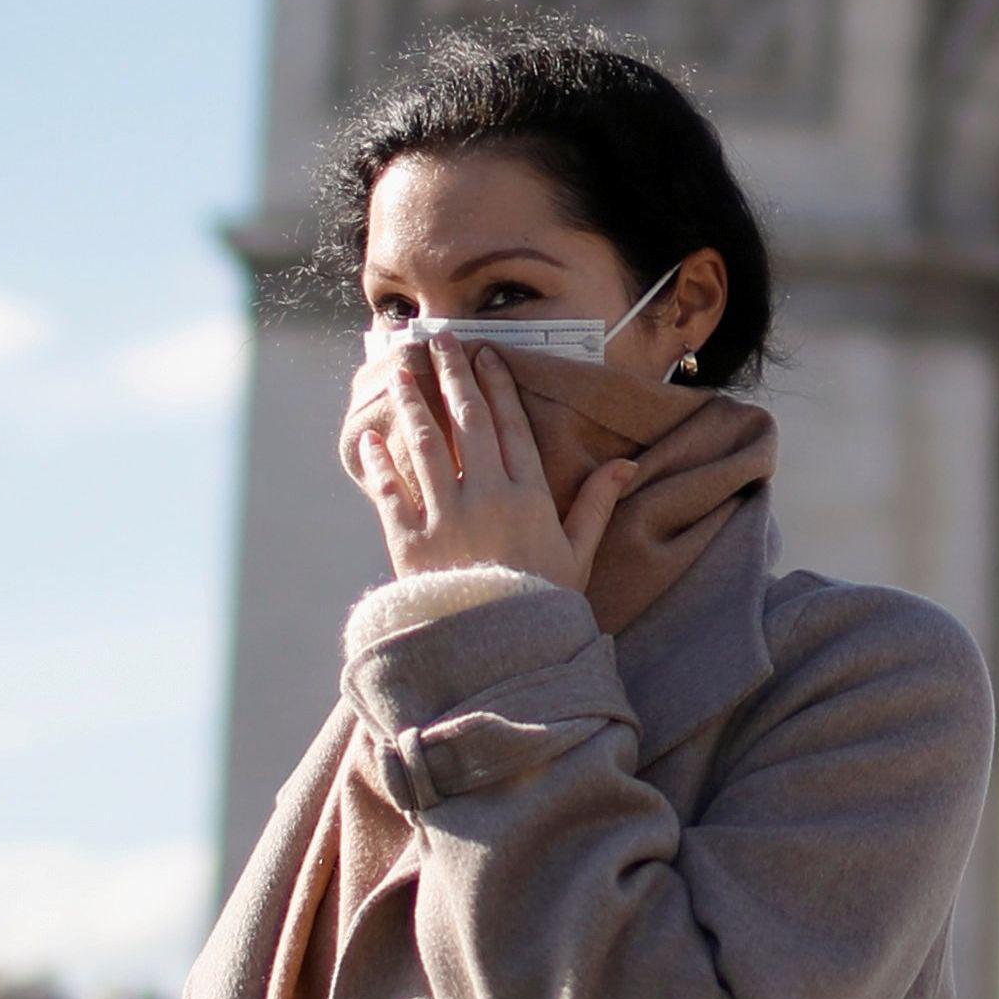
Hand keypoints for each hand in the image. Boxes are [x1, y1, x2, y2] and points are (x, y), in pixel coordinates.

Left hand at [342, 341, 641, 594]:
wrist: (503, 659)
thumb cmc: (542, 606)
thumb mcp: (579, 554)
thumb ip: (597, 504)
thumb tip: (627, 464)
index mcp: (530, 497)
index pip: (511, 426)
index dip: (497, 386)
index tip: (484, 355)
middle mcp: (487, 498)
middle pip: (467, 422)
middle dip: (451, 375)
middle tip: (437, 339)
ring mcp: (446, 519)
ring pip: (425, 445)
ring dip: (410, 402)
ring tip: (397, 369)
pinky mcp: (410, 544)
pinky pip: (390, 493)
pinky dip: (379, 464)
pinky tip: (371, 438)